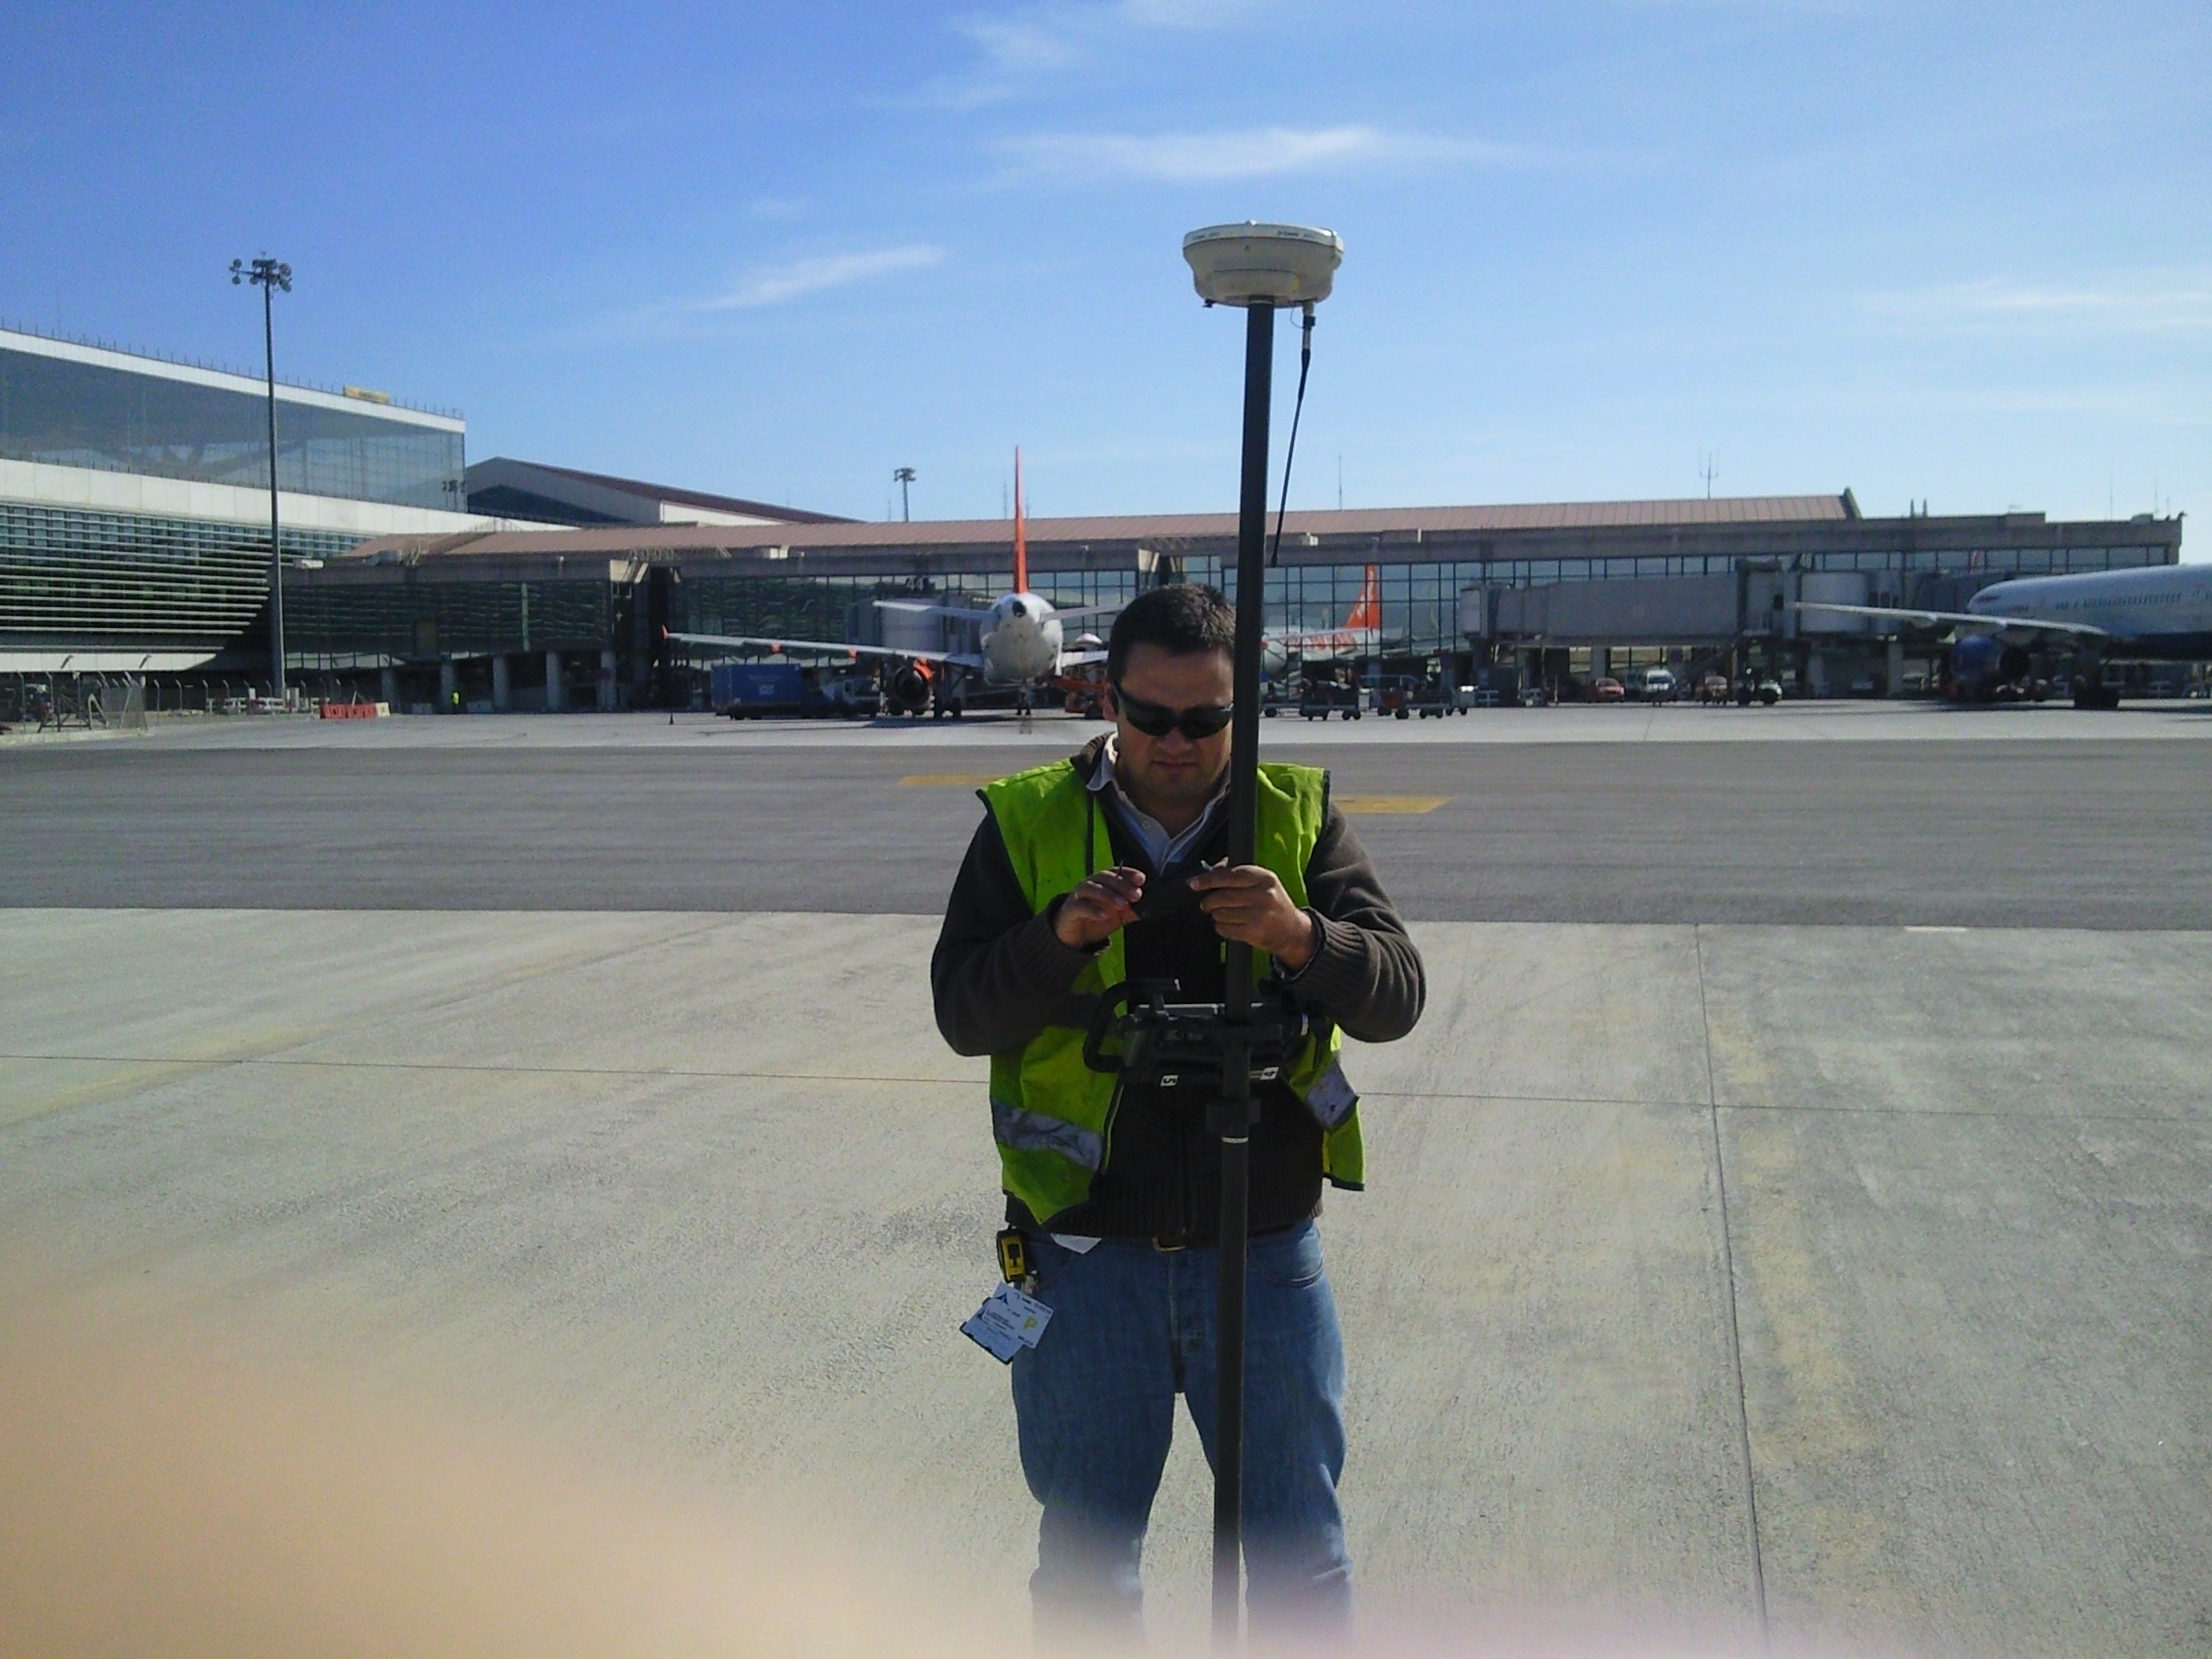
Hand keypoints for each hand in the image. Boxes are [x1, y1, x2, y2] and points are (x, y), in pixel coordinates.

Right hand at [1053, 866, 1145, 948]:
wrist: (1074, 936)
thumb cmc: (1097, 920)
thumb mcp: (1119, 916)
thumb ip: (1132, 910)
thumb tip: (1150, 907)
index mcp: (1102, 883)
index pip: (1116, 872)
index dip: (1128, 873)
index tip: (1141, 879)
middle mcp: (1089, 885)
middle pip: (1104, 877)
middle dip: (1121, 884)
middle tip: (1135, 895)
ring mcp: (1077, 896)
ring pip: (1091, 888)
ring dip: (1108, 895)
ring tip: (1121, 905)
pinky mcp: (1069, 910)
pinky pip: (1079, 906)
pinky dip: (1092, 909)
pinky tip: (1103, 915)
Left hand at [1190, 865, 1319, 970]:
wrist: (1293, 932)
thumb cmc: (1272, 903)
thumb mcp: (1262, 883)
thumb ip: (1237, 873)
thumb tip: (1210, 870)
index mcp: (1264, 878)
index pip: (1229, 875)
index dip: (1208, 879)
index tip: (1193, 883)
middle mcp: (1263, 895)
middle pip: (1221, 896)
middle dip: (1209, 901)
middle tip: (1207, 903)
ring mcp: (1259, 915)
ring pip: (1220, 913)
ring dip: (1217, 915)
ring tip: (1225, 914)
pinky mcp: (1253, 932)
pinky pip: (1224, 928)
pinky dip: (1221, 927)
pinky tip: (1231, 925)